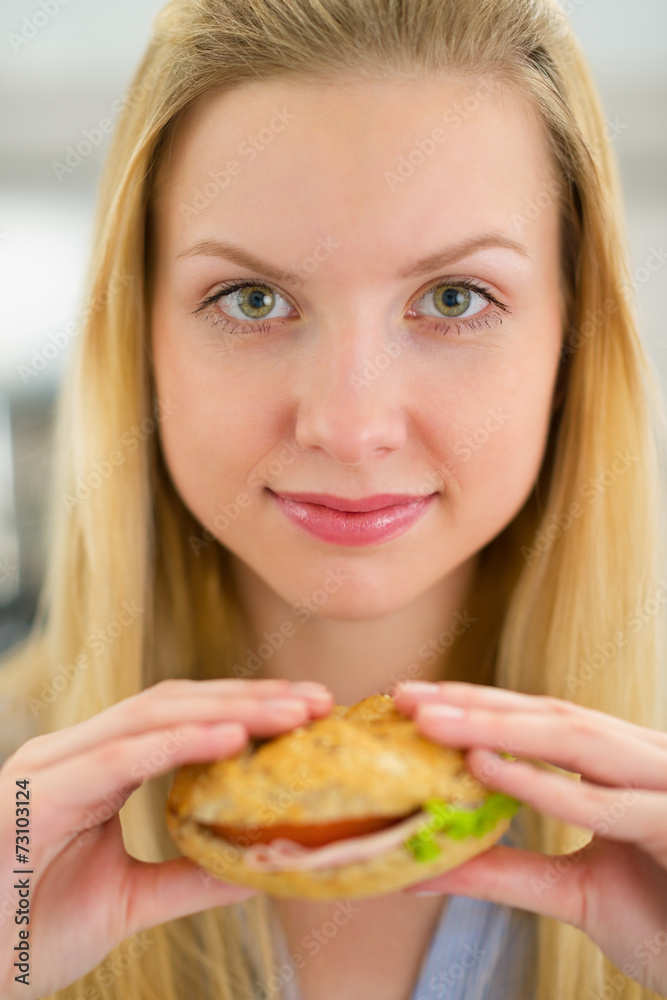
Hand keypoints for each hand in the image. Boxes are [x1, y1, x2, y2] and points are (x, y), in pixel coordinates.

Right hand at [0, 677, 332, 999]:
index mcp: (93, 766)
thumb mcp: (127, 902)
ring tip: (291, 714)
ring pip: (154, 716)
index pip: (180, 716)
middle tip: (317, 701)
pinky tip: (232, 741)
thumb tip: (261, 866)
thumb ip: (188, 878)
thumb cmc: (25, 935)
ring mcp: (52, 765)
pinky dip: (180, 743)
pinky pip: (119, 758)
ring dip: (229, 710)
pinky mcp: (37, 793)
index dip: (245, 707)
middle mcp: (73, 752)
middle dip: (251, 698)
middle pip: (175, 703)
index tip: (308, 712)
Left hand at [392, 680, 666, 994]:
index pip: (541, 720)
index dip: (478, 704)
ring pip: (574, 742)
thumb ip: (506, 872)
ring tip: (432, 722)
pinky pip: (606, 806)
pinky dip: (543, 787)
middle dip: (475, 704)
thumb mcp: (575, 892)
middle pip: (550, 717)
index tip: (413, 699)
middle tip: (407, 697)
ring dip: (496, 728)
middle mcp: (645, 761)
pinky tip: (485, 767)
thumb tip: (422, 867)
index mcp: (623, 766)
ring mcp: (665, 785)